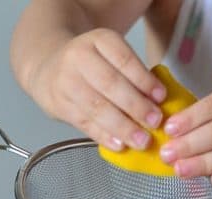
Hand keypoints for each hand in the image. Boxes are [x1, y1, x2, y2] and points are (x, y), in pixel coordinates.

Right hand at [25, 28, 166, 150]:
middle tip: (155, 122)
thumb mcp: (112, 55)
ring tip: (142, 140)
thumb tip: (159, 104)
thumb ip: (134, 74)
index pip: (124, 59)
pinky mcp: (59, 105)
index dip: (144, 80)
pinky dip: (105, 136)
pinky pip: (85, 123)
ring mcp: (66, 82)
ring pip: (97, 107)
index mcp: (99, 40)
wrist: (50, 67)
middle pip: (110, 84)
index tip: (161, 97)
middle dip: (136, 106)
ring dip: (123, 127)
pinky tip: (120, 145)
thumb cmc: (93, 65)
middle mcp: (79, 57)